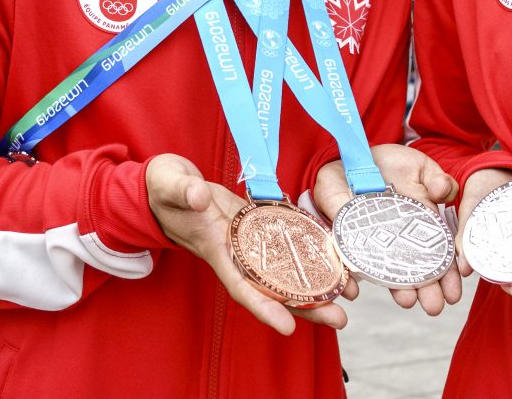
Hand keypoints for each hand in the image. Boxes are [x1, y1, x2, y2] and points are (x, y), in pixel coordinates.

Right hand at [146, 153, 349, 335]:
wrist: (166, 185)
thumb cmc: (163, 188)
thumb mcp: (168, 184)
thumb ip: (182, 190)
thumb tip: (198, 197)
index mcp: (214, 247)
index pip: (240, 284)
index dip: (263, 307)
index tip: (287, 327)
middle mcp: (236, 251)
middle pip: (273, 286)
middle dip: (306, 306)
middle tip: (340, 319)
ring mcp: (249, 239)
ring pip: (285, 268)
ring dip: (316, 283)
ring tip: (348, 294)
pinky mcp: (258, 223)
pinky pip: (287, 242)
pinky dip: (309, 251)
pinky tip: (334, 258)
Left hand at [313, 144, 462, 315]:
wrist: (357, 155)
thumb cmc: (393, 164)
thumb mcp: (421, 168)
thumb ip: (435, 179)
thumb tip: (443, 191)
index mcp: (422, 226)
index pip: (437, 256)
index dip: (447, 274)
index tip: (453, 292)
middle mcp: (400, 239)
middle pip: (415, 269)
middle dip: (426, 289)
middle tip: (434, 307)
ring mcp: (374, 240)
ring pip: (386, 269)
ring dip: (396, 287)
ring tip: (407, 301)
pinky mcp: (347, 237)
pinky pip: (349, 258)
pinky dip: (352, 274)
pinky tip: (355, 291)